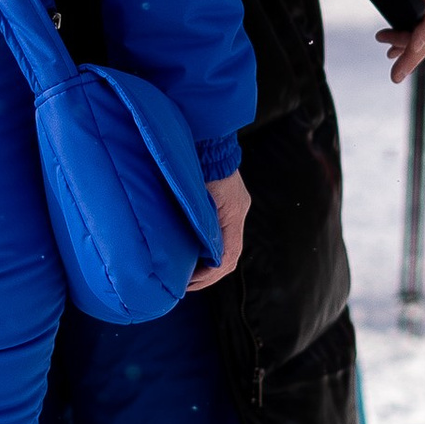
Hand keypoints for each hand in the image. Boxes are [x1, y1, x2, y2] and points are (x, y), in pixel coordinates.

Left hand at [187, 166, 248, 290]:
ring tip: (188, 275)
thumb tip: (199, 256)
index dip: (209, 276)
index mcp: (233, 212)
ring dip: (209, 263)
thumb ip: (200, 225)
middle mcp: (238, 212)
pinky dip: (210, 249)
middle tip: (186, 285)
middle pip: (230, 256)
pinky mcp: (227, 203)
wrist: (204, 137)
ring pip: (227, 246)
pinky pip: (223, 234)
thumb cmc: (195, 162)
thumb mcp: (194, 196)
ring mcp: (235, 207)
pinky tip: (193, 254)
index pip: (228, 256)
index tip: (189, 283)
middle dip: (209, 275)